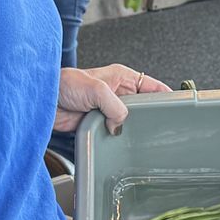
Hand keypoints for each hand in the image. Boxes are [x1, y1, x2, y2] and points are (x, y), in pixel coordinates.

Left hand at [55, 64, 169, 134]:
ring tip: (140, 137)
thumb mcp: (96, 89)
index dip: (165, 95)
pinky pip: (113, 132)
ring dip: (129, 128)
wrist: (42, 101)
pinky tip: (120, 142)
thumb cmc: (63, 84)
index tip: (178, 105)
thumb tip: (121, 123)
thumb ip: (115, 105)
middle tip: (160, 127)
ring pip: (128, 121)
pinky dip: (116, 137)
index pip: (151, 85)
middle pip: (142, 106)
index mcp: (121, 77)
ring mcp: (107, 109)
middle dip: (148, 115)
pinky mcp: (96, 123)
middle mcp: (116, 93)